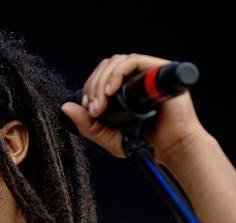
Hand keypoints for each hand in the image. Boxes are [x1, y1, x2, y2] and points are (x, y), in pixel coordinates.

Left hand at [61, 53, 208, 161]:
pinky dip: (118, 73)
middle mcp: (136, 78)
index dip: (90, 88)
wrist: (170, 148)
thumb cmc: (144, 142)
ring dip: (102, 81)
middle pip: (107, 66)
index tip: (89, 108)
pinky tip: (111, 92)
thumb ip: (87, 124)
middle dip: (94, 85)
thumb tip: (66, 107)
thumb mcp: (107, 136)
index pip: (101, 75)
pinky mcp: (160, 71)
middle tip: (94, 108)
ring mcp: (148, 73)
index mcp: (125, 89)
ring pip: (117, 61)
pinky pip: (134, 61)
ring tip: (101, 103)